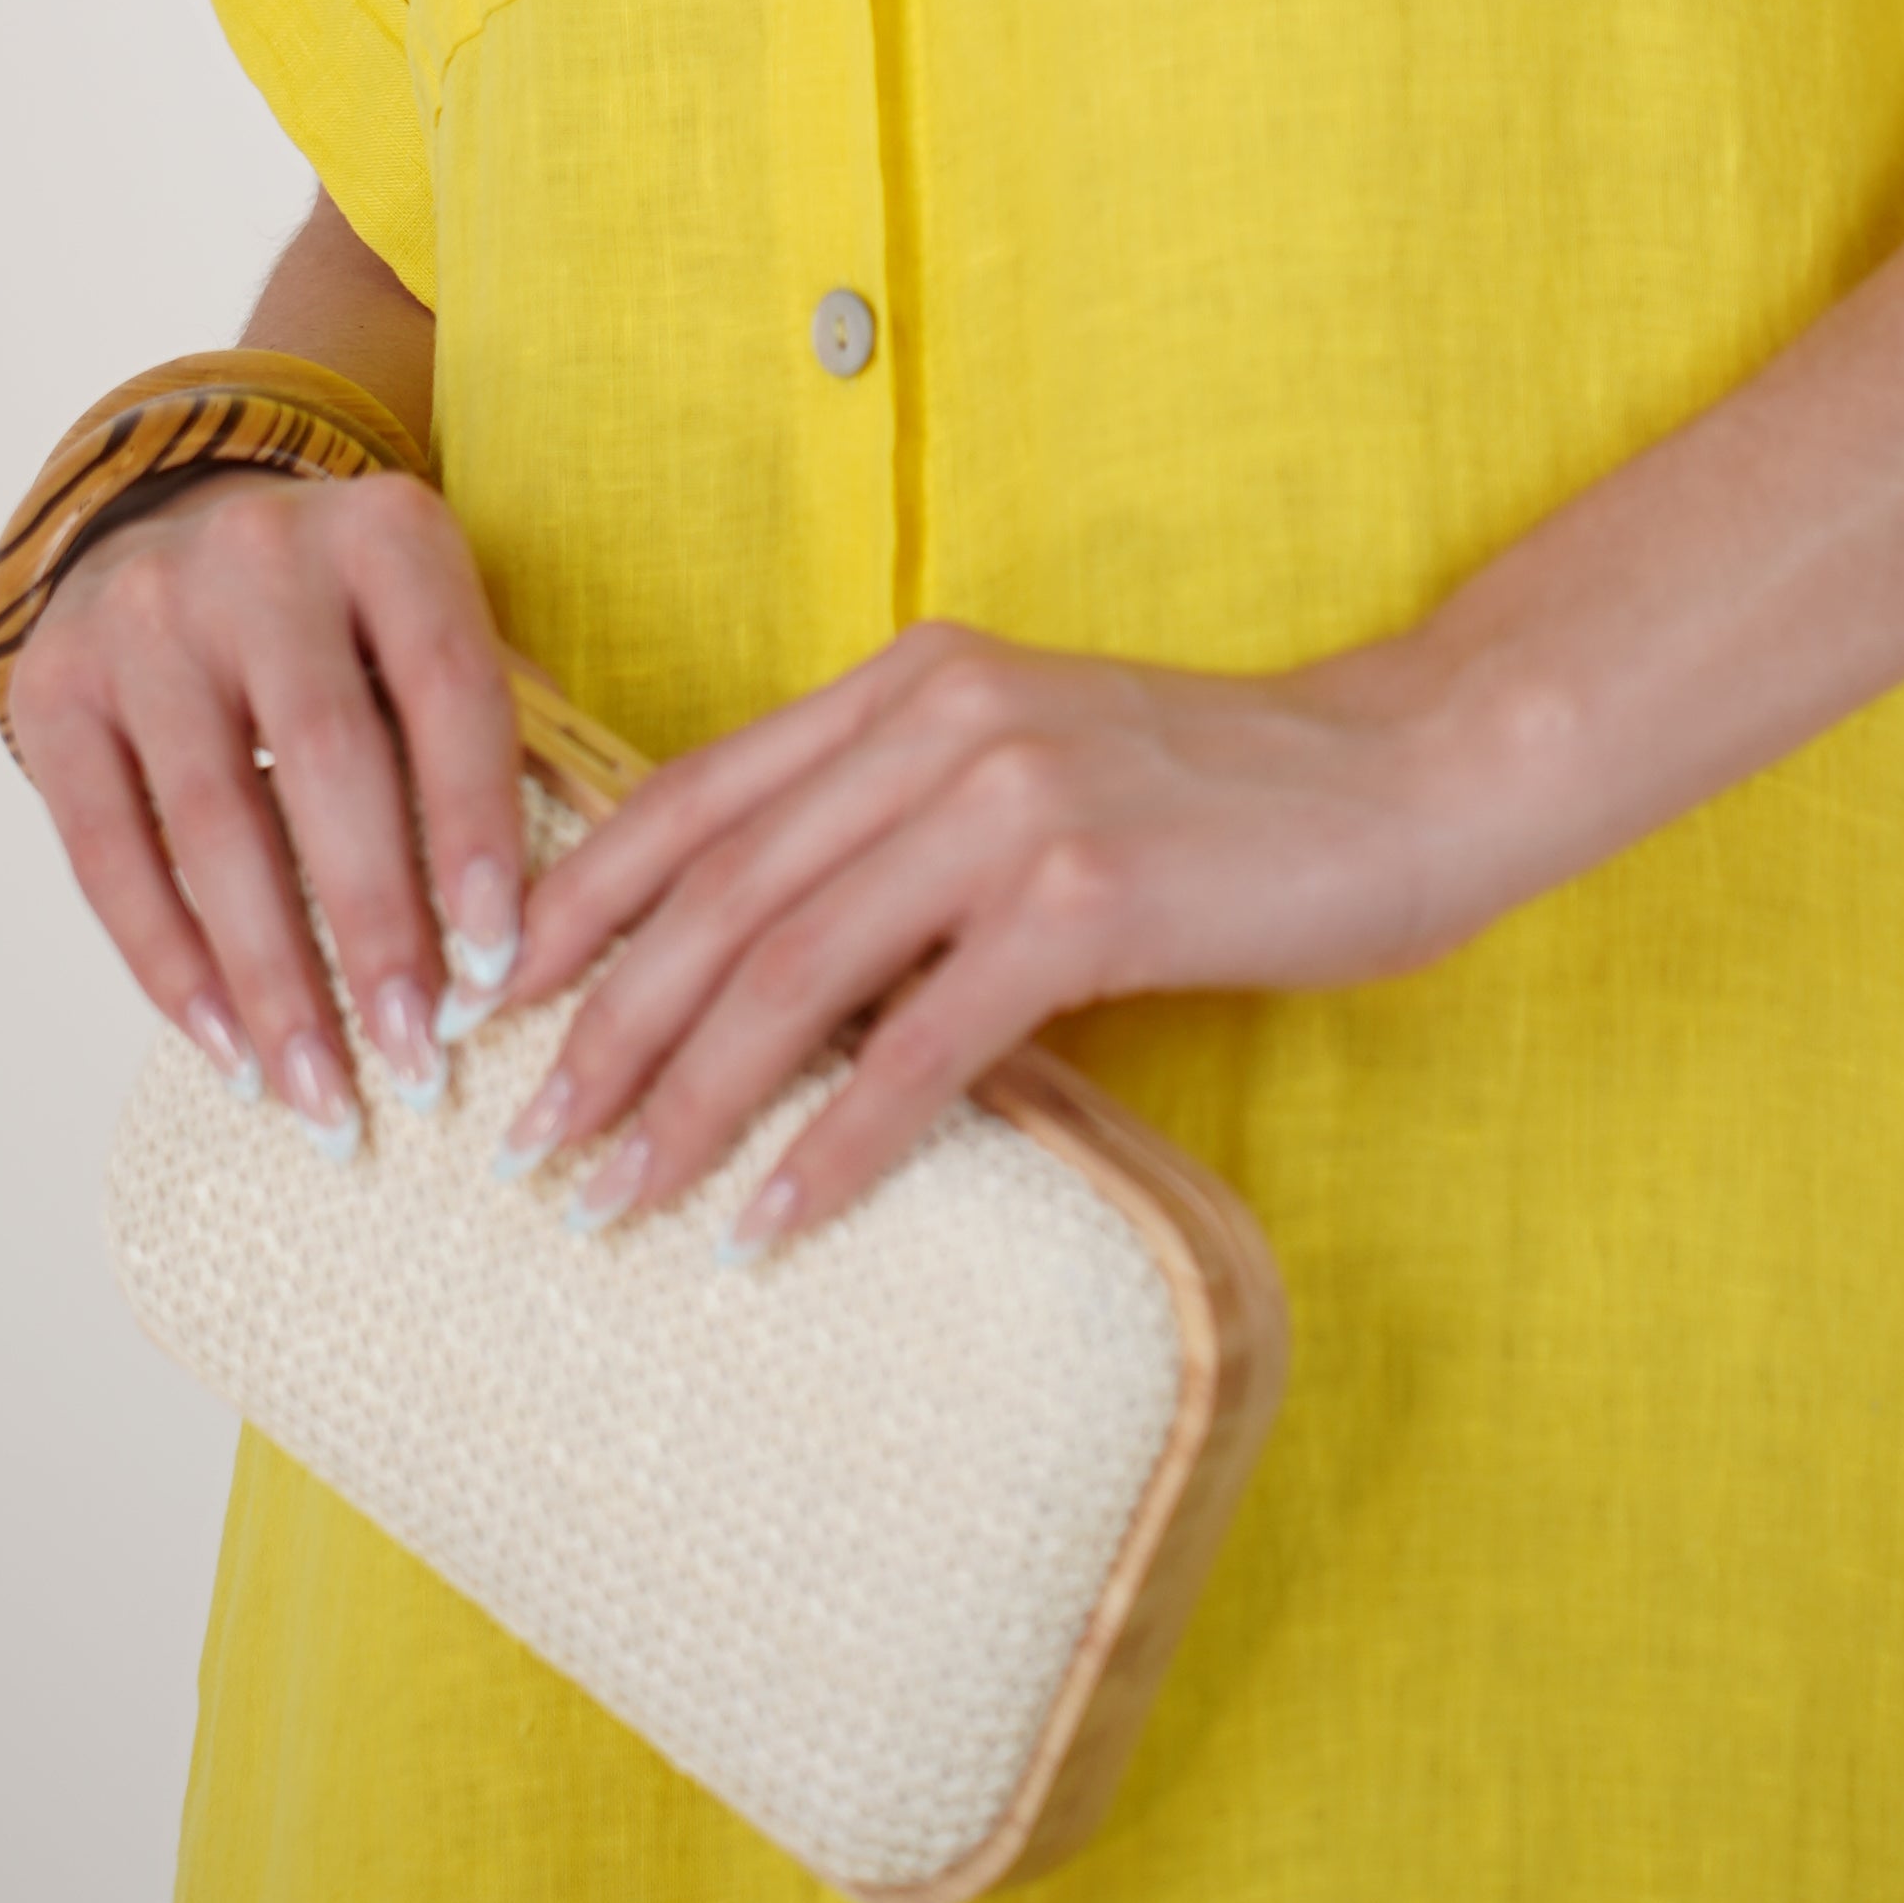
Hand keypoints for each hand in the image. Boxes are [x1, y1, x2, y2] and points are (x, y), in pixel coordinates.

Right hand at [10, 468, 523, 1153]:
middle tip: (416, 1066)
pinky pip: (109, 854)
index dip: (475, 832)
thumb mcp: (425, 625)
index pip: (448, 687)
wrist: (165, 533)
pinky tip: (228, 1052)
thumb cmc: (341, 622)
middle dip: (376, 932)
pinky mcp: (53, 687)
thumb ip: (487, 732)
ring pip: (214, 825)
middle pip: (328, 763)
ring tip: (323, 1096)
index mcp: (386, 530)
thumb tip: (550, 917)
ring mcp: (144, 615)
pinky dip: (171, 967)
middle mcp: (259, 553)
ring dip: (274, 981)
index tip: (497, 971)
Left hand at [488, 618, 1491, 1256]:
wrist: (1412, 771)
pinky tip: (770, 1221)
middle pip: (716, 896)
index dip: (576, 902)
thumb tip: (758, 951)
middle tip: (525, 1149)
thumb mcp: (1033, 765)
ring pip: (791, 973)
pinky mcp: (1087, 900)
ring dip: (682, 1104)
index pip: (692, 796)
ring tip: (610, 1203)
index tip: (490, 1003)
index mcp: (910, 681)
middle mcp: (939, 724)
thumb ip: (900, 816)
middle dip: (601, 1031)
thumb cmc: (1225, 798)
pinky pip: (920, 1048)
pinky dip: (832, 1147)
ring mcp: (1010, 806)